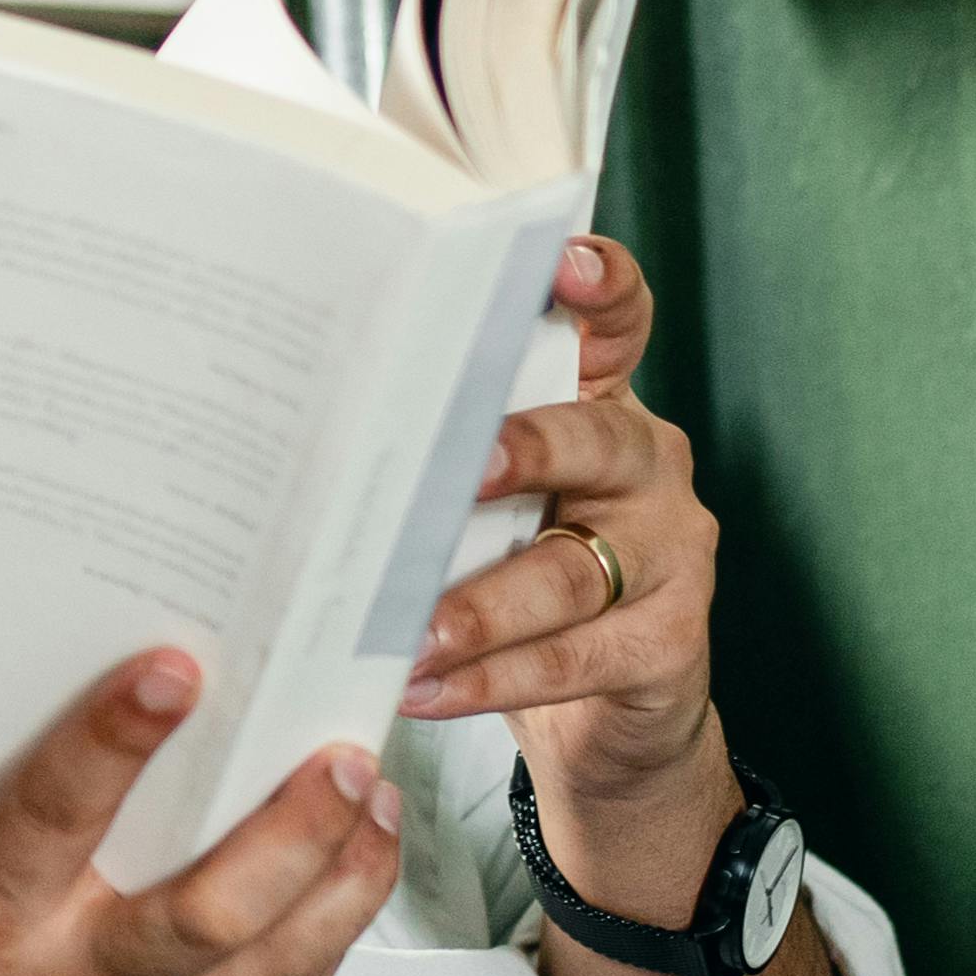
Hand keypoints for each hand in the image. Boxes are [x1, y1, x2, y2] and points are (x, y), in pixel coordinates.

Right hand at [0, 653, 406, 975]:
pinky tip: (346, 896)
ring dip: (342, 884)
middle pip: (213, 912)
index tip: (175, 670)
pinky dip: (324, 953)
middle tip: (343, 752)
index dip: (115, 739)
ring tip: (379, 806)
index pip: (57, 817)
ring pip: (274, 968)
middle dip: (295, 827)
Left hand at [409, 234, 726, 812]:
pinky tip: (423, 688)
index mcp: (597, 407)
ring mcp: (670, 555)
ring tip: (406, 632)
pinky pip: (573, 657)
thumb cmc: (514, 571)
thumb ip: (435, 457)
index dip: (603, 290)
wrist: (607, 712)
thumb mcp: (485, 502)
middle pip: (595, 441)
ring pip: (572, 571)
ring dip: (481, 606)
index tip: (565, 263)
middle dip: (525, 450)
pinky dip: (492, 678)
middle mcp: (645, 467)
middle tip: (461, 467)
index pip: (618, 327)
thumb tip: (304, 437)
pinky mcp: (667, 644)